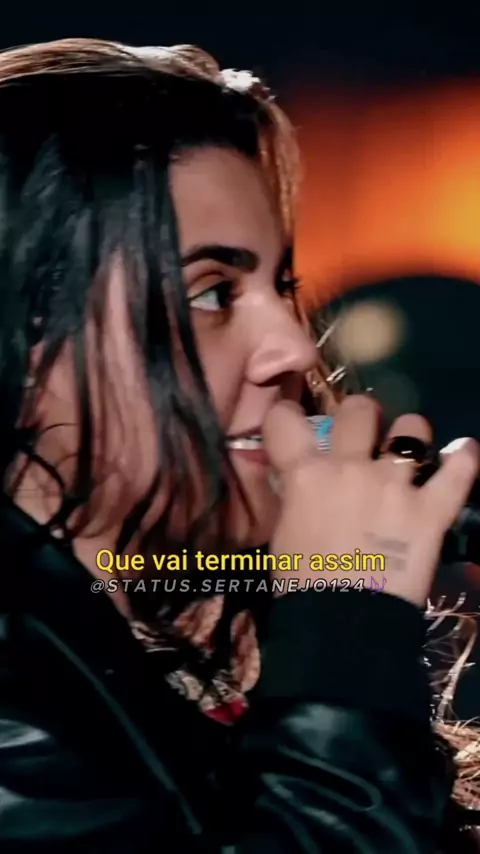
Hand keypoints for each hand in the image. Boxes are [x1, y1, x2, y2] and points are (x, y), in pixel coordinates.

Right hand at [263, 396, 478, 606]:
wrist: (342, 626)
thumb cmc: (301, 588)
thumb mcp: (283, 534)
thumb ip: (294, 497)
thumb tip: (299, 482)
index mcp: (305, 475)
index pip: (286, 421)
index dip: (287, 416)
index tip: (293, 423)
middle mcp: (350, 467)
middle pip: (359, 410)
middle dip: (361, 416)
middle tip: (362, 435)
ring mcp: (395, 486)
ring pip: (412, 429)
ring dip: (410, 436)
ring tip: (410, 453)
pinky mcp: (431, 510)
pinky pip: (458, 472)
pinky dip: (464, 459)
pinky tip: (465, 452)